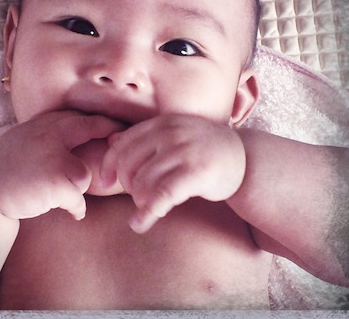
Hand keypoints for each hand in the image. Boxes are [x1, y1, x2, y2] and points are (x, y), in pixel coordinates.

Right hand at [0, 110, 124, 220]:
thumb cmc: (12, 164)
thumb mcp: (32, 138)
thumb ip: (58, 133)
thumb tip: (96, 132)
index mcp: (48, 121)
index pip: (86, 117)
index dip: (109, 124)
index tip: (123, 133)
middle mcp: (51, 132)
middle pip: (94, 128)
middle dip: (112, 142)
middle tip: (119, 152)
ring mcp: (53, 154)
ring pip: (85, 174)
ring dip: (77, 188)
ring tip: (63, 193)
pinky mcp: (55, 179)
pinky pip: (77, 198)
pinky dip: (75, 208)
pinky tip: (72, 211)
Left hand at [101, 114, 245, 232]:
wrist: (243, 158)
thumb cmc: (202, 148)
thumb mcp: (173, 134)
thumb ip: (143, 137)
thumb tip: (110, 142)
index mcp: (161, 123)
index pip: (123, 144)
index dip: (109, 165)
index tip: (104, 181)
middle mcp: (170, 133)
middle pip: (129, 164)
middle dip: (126, 185)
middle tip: (136, 196)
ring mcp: (183, 151)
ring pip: (143, 182)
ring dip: (138, 201)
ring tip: (146, 207)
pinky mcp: (195, 173)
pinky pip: (162, 196)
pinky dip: (147, 213)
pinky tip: (140, 224)